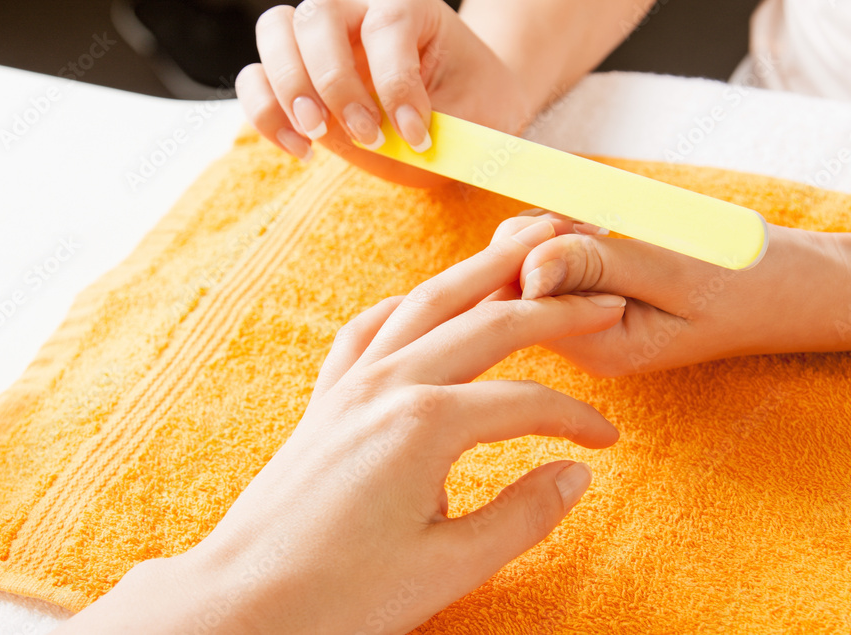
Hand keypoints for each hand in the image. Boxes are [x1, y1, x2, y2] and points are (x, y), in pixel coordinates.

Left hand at [57, 216, 624, 634]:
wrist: (244, 600)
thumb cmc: (338, 594)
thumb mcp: (447, 568)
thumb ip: (522, 516)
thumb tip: (576, 474)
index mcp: (423, 424)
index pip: (525, 404)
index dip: (576, 419)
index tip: (607, 440)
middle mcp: (387, 385)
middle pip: (487, 325)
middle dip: (551, 309)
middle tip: (599, 296)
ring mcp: (351, 384)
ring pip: (426, 305)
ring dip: (481, 275)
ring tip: (522, 250)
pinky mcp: (327, 398)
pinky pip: (370, 329)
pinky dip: (407, 306)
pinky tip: (424, 302)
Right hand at [235, 0, 530, 186]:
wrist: (465, 108)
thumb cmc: (472, 104)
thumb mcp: (476, 114)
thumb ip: (444, 125)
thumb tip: (408, 145)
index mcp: (407, 5)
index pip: (386, 26)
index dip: (396, 84)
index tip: (417, 137)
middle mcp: (359, 11)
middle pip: (317, 16)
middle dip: (333, 81)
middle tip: (364, 134)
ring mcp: (322, 42)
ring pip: (275, 31)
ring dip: (288, 90)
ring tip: (317, 136)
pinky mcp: (298, 78)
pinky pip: (255, 78)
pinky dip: (265, 113)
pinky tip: (301, 148)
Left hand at [516, 217, 850, 374]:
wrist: (802, 285)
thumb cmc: (750, 280)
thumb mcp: (676, 270)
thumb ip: (598, 265)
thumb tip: (527, 266)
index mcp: (596, 348)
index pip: (514, 299)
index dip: (531, 248)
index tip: (589, 227)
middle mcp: (581, 340)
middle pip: (511, 278)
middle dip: (543, 235)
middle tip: (606, 225)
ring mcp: (589, 317)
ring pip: (531, 258)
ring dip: (561, 226)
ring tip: (618, 226)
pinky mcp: (601, 293)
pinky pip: (562, 253)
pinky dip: (578, 227)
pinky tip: (617, 228)